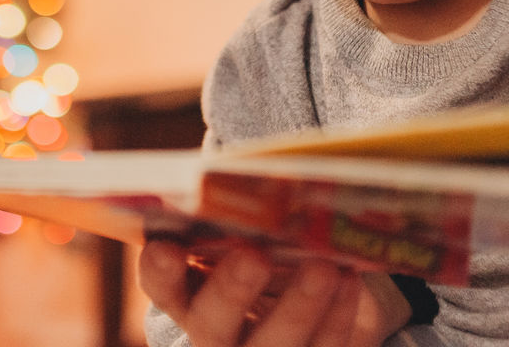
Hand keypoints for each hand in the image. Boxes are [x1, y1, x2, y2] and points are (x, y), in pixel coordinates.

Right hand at [138, 239, 410, 346]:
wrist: (304, 293)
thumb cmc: (266, 244)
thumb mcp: (248, 230)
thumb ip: (244, 212)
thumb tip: (267, 176)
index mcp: (186, 290)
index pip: (161, 284)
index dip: (160, 270)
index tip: (164, 247)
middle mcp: (214, 331)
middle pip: (210, 325)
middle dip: (231, 291)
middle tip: (254, 255)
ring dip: (298, 306)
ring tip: (323, 266)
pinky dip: (337, 316)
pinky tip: (349, 279)